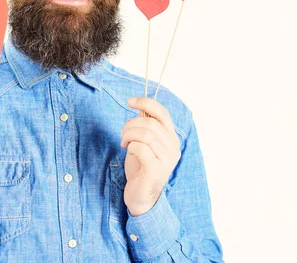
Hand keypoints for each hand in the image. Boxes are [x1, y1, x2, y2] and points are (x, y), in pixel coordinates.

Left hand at [120, 97, 180, 215]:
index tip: (129, 101)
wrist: (141, 195)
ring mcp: (166, 159)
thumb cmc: (141, 166)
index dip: (145, 102)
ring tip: (123, 143)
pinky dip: (130, 146)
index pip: (162, 112)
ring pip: (145, 134)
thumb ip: (146, 127)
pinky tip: (128, 152)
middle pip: (150, 123)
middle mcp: (173, 147)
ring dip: (128, 135)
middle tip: (122, 135)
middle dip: (130, 125)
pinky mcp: (156, 170)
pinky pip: (140, 148)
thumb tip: (140, 107)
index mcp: (171, 137)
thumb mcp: (144, 142)